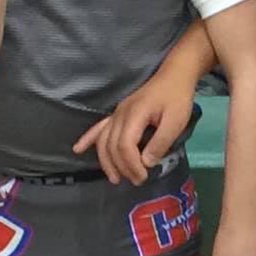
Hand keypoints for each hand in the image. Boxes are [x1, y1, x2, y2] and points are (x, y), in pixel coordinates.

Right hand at [73, 68, 196, 183]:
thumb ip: (160, 142)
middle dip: (122, 167)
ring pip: (103, 140)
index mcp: (135, 115)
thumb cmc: (178, 98)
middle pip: (112, 145)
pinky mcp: (118, 113)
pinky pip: (98, 127)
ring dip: (106, 161)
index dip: (131, 165)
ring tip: (115, 178)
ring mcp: (117, 113)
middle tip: (136, 181)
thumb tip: (145, 163)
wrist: (174, 75)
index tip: (143, 177)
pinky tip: (78, 149)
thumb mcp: (176, 121)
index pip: (124, 145)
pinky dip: (88, 139)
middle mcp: (120, 114)